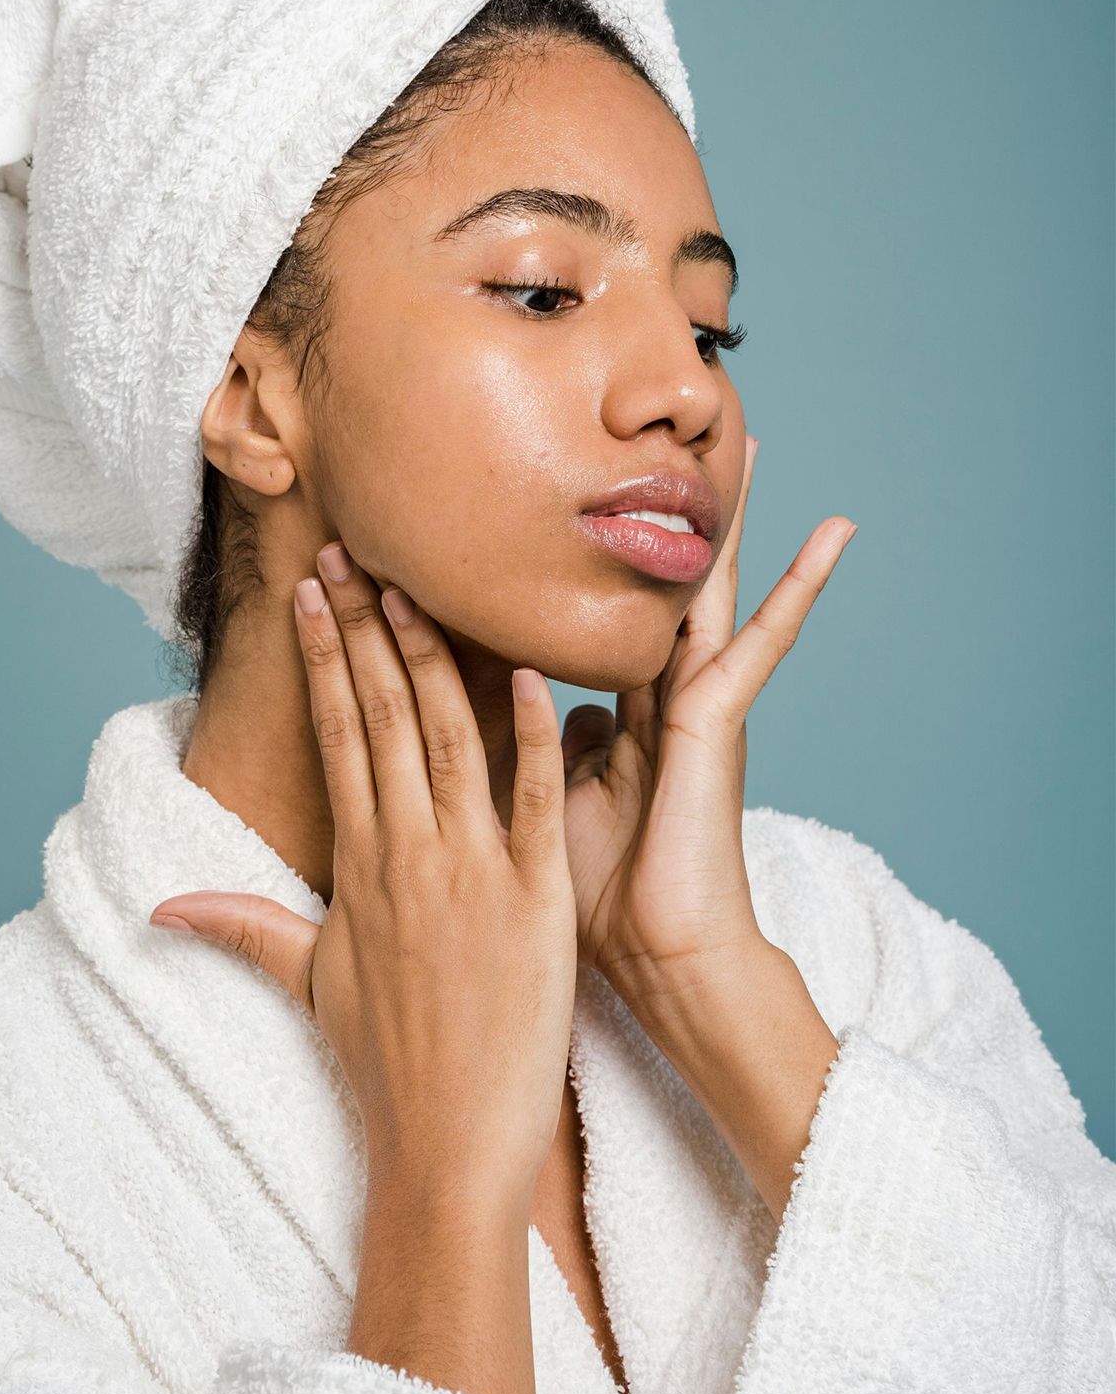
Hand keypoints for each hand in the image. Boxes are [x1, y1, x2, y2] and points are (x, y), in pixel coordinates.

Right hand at [149, 543, 577, 1204]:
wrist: (449, 1144)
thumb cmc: (383, 1063)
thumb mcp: (307, 982)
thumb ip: (243, 924)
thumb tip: (160, 906)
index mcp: (359, 864)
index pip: (336, 734)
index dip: (326, 657)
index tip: (316, 592)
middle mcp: (406, 853)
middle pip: (380, 716)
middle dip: (366, 627)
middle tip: (355, 551)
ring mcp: (471, 871)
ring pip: (446, 738)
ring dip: (432, 657)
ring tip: (418, 584)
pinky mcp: (536, 896)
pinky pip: (537, 800)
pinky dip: (537, 735)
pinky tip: (535, 673)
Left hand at [561, 436, 858, 1007]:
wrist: (658, 959)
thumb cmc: (607, 894)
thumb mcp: (561, 796)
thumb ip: (558, 741)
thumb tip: (559, 706)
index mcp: (632, 710)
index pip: (621, 612)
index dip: (611, 553)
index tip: (599, 489)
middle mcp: (671, 694)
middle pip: (672, 582)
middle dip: (678, 512)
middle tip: (692, 434)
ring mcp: (702, 703)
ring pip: (714, 589)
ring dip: (733, 519)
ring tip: (750, 441)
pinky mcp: (722, 719)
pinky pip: (762, 639)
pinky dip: (799, 586)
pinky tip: (835, 536)